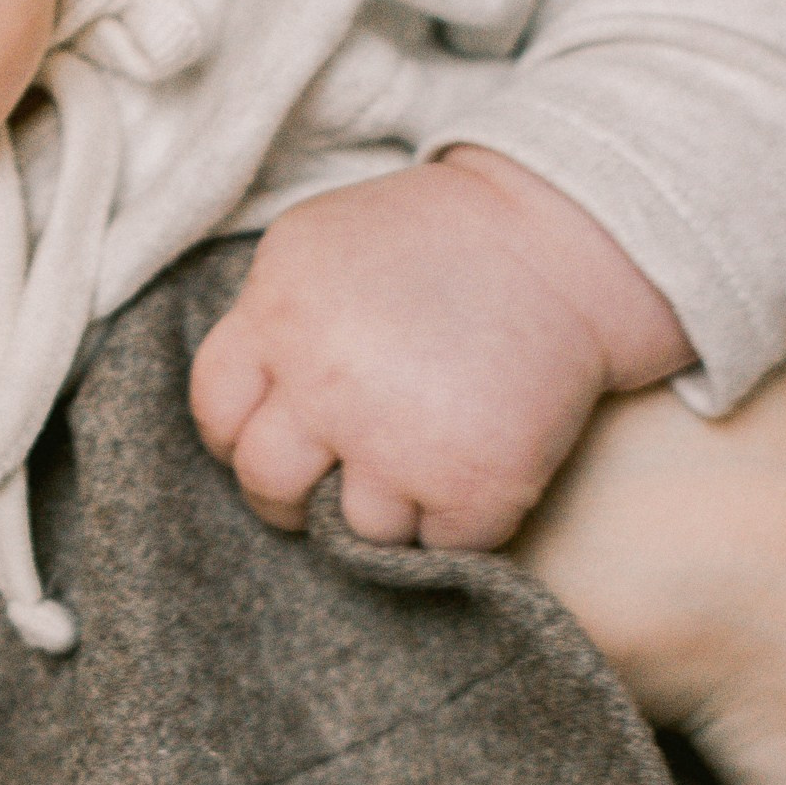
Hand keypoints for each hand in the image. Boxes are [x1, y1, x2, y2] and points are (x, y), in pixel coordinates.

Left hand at [190, 146, 690, 547]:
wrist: (569, 236)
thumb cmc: (445, 240)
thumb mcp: (323, 246)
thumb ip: (273, 322)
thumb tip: (250, 410)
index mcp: (279, 315)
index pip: (216, 411)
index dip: (239, 434)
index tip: (275, 435)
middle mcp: (325, 383)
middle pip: (267, 483)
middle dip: (292, 495)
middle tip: (332, 480)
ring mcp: (396, 441)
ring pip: (355, 530)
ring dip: (387, 511)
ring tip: (424, 460)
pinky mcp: (471, 485)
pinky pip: (439, 549)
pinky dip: (458, 525)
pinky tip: (477, 468)